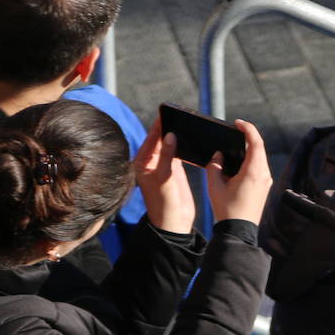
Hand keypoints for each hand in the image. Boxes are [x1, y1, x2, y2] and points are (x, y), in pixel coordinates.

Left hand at [136, 116, 195, 233]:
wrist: (173, 222)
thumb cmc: (163, 202)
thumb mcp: (164, 177)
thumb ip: (167, 156)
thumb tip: (170, 134)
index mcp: (142, 163)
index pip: (151, 139)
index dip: (159, 125)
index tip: (167, 112)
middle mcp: (151, 162)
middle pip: (160, 139)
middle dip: (169, 127)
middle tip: (180, 113)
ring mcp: (163, 165)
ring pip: (170, 145)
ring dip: (177, 135)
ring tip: (186, 122)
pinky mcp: (175, 170)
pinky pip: (179, 152)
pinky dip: (183, 145)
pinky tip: (191, 137)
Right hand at [207, 119, 272, 224]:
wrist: (239, 230)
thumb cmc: (227, 209)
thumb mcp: (214, 185)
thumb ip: (214, 165)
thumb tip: (219, 154)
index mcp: (254, 172)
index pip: (256, 143)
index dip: (248, 129)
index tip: (238, 123)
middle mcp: (264, 175)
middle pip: (259, 148)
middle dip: (248, 137)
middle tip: (235, 130)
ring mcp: (266, 181)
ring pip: (260, 158)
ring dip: (250, 148)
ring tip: (235, 144)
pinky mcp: (264, 187)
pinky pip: (259, 167)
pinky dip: (251, 159)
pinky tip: (239, 160)